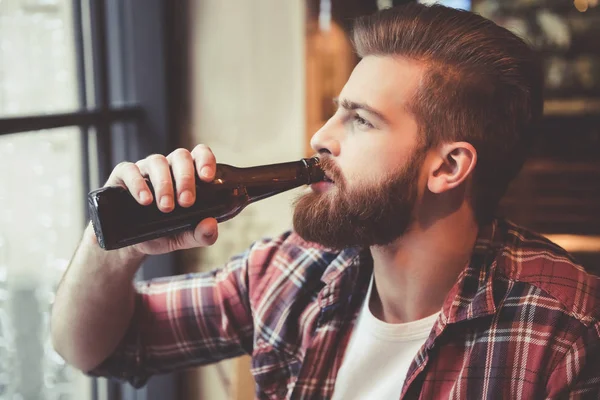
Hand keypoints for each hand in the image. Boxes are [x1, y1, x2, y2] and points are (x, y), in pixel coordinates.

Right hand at [101, 144, 218, 254]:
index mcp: (187, 175)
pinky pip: (130, 170)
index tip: (207, 178)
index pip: (200, 154)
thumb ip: (201, 234)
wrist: (131, 244)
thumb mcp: (184, 237)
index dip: (206, 160)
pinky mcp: (122, 176)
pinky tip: (145, 200)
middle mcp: (168, 168)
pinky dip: (138, 183)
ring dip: (164, 184)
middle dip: (185, 178)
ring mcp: (145, 169)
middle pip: (180, 156)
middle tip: (186, 202)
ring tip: (166, 207)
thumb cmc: (162, 233)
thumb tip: (211, 225)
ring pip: (157, 161)